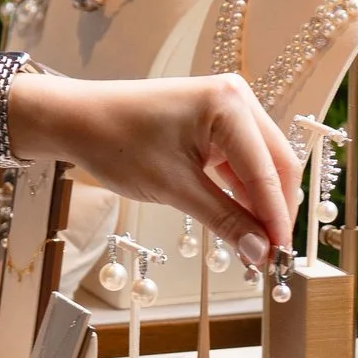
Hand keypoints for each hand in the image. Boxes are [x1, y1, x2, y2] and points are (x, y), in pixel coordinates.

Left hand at [0, 66, 300, 261]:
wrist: (77, 120)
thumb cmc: (117, 144)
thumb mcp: (174, 188)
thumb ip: (224, 218)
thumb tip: (259, 251)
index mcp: (230, 106)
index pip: (268, 172)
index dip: (277, 219)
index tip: (280, 258)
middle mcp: (237, 100)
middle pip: (276, 164)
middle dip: (275, 211)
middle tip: (272, 256)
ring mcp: (227, 109)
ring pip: (262, 165)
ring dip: (261, 204)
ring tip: (257, 247)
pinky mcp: (215, 122)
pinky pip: (241, 161)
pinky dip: (243, 192)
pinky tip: (242, 223)